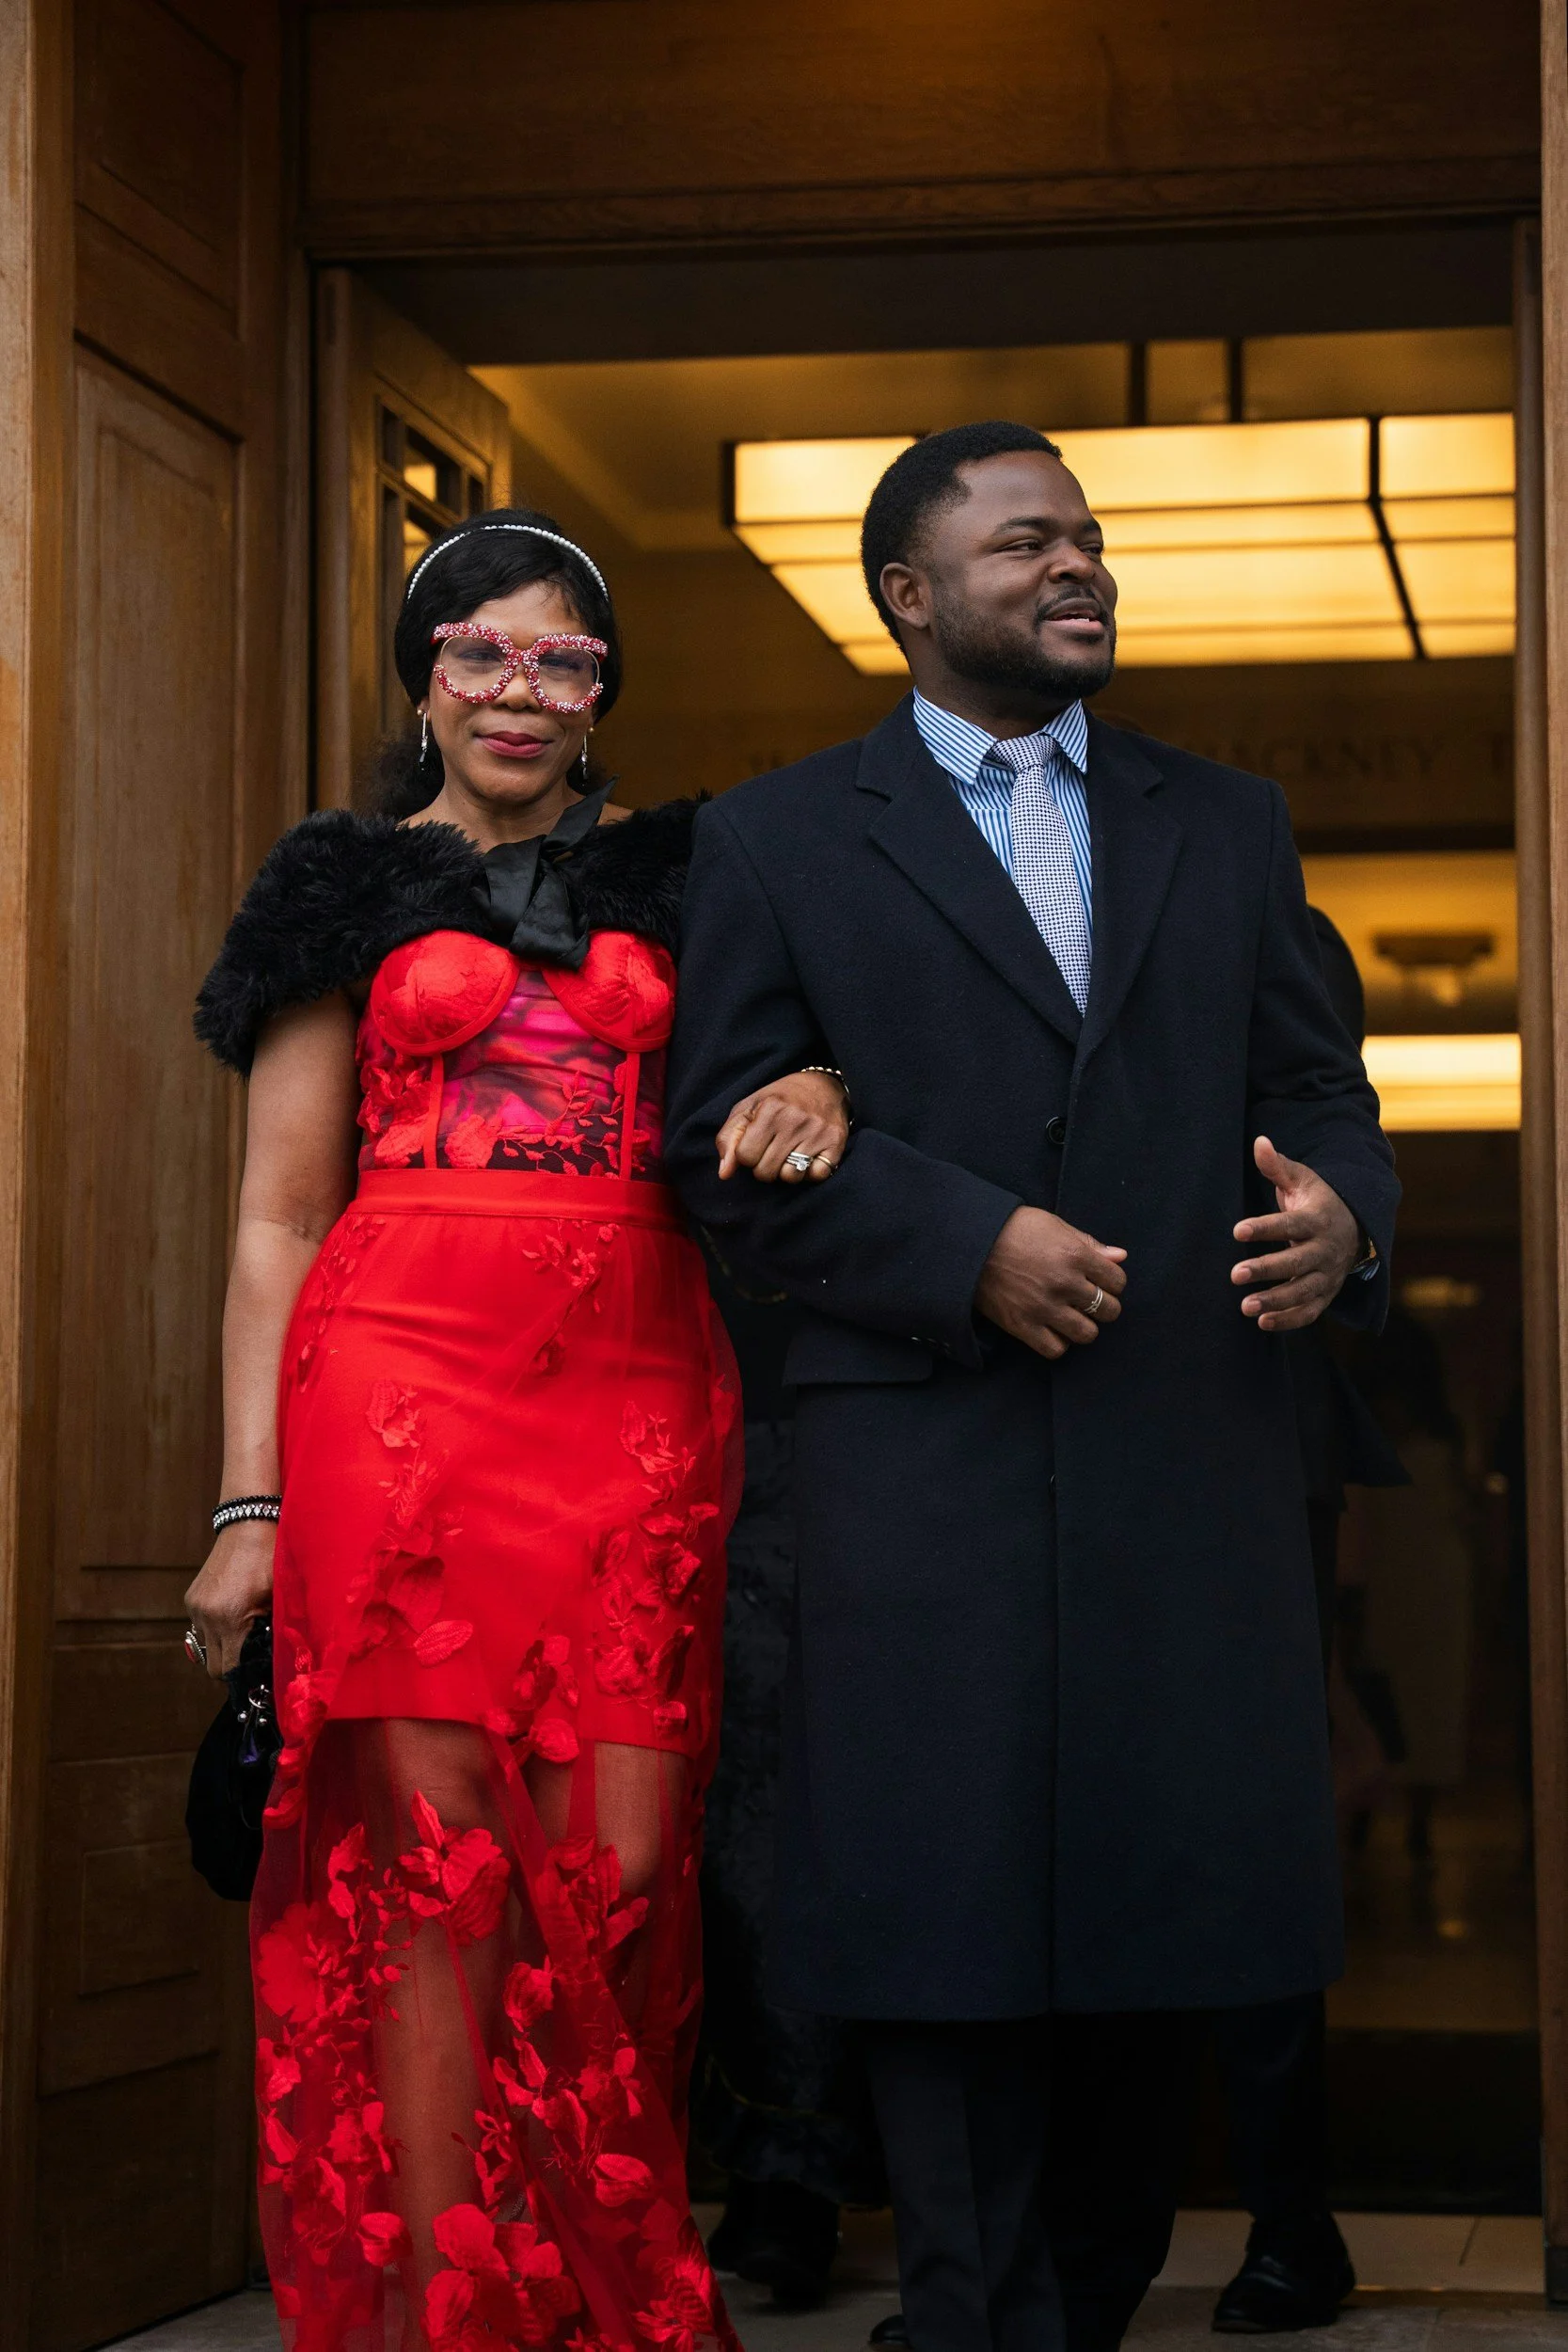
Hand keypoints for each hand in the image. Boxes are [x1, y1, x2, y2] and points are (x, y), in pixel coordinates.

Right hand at [184, 1518, 275, 1680]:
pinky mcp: (191, 1599)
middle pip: (213, 1667)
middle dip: (232, 1668)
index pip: (229, 1670)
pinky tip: (234, 1612)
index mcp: (231, 1618)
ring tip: (245, 1631)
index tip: (258, 1677)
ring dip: (223, 1647)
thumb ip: (274, 1632)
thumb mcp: (279, 1597)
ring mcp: (195, 1607)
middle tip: (253, 1660)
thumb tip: (276, 1661)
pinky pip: (201, 1628)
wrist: (248, 1524)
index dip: (244, 1677)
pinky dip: (216, 1629)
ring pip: (206, 1648)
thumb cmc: (272, 1559)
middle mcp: (207, 1616)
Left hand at [716, 1069, 849, 1184]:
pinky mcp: (836, 1143)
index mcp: (770, 1109)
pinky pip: (816, 1176)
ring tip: (789, 1154)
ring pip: (790, 1177)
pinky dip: (810, 1173)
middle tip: (772, 1150)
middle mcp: (795, 1120)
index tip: (756, 1144)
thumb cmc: (780, 1099)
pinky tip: (808, 1157)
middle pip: (765, 1172)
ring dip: (786, 1172)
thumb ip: (729, 1138)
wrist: (824, 1086)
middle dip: (764, 1166)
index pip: (745, 1156)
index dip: (746, 1155)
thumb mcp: (748, 1108)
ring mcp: (817, 1133)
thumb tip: (724, 1173)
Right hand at [974, 1206, 1126, 1360]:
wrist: (970, 1242)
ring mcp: (1044, 1307)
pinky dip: (1059, 1342)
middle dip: (1103, 1305)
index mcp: (1075, 1255)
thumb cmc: (1013, 1228)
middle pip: (1108, 1310)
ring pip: (1087, 1334)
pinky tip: (1053, 1328)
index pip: (1117, 1281)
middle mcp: (1064, 1284)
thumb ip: (1089, 1243)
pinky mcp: (1022, 1325)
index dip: (1111, 1281)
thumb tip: (1120, 1257)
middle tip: (1087, 1300)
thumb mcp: (1054, 1225)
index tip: (1099, 1281)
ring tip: (1072, 1316)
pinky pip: (1056, 1349)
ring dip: (1084, 1326)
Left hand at [1231, 1135, 1360, 1332]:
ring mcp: (1328, 1275)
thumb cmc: (1318, 1201)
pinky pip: (1311, 1312)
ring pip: (1304, 1292)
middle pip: (1298, 1262)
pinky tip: (1262, 1322)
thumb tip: (1259, 1142)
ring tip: (1245, 1307)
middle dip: (1267, 1269)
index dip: (1265, 1227)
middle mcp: (1326, 1250)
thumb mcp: (1302, 1180)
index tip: (1237, 1231)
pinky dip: (1289, 1320)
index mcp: (1319, 1219)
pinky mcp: (1326, 1294)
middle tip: (1235, 1274)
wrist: (1356, 1227)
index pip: (1291, 1224)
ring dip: (1276, 1301)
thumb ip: (1277, 1166)